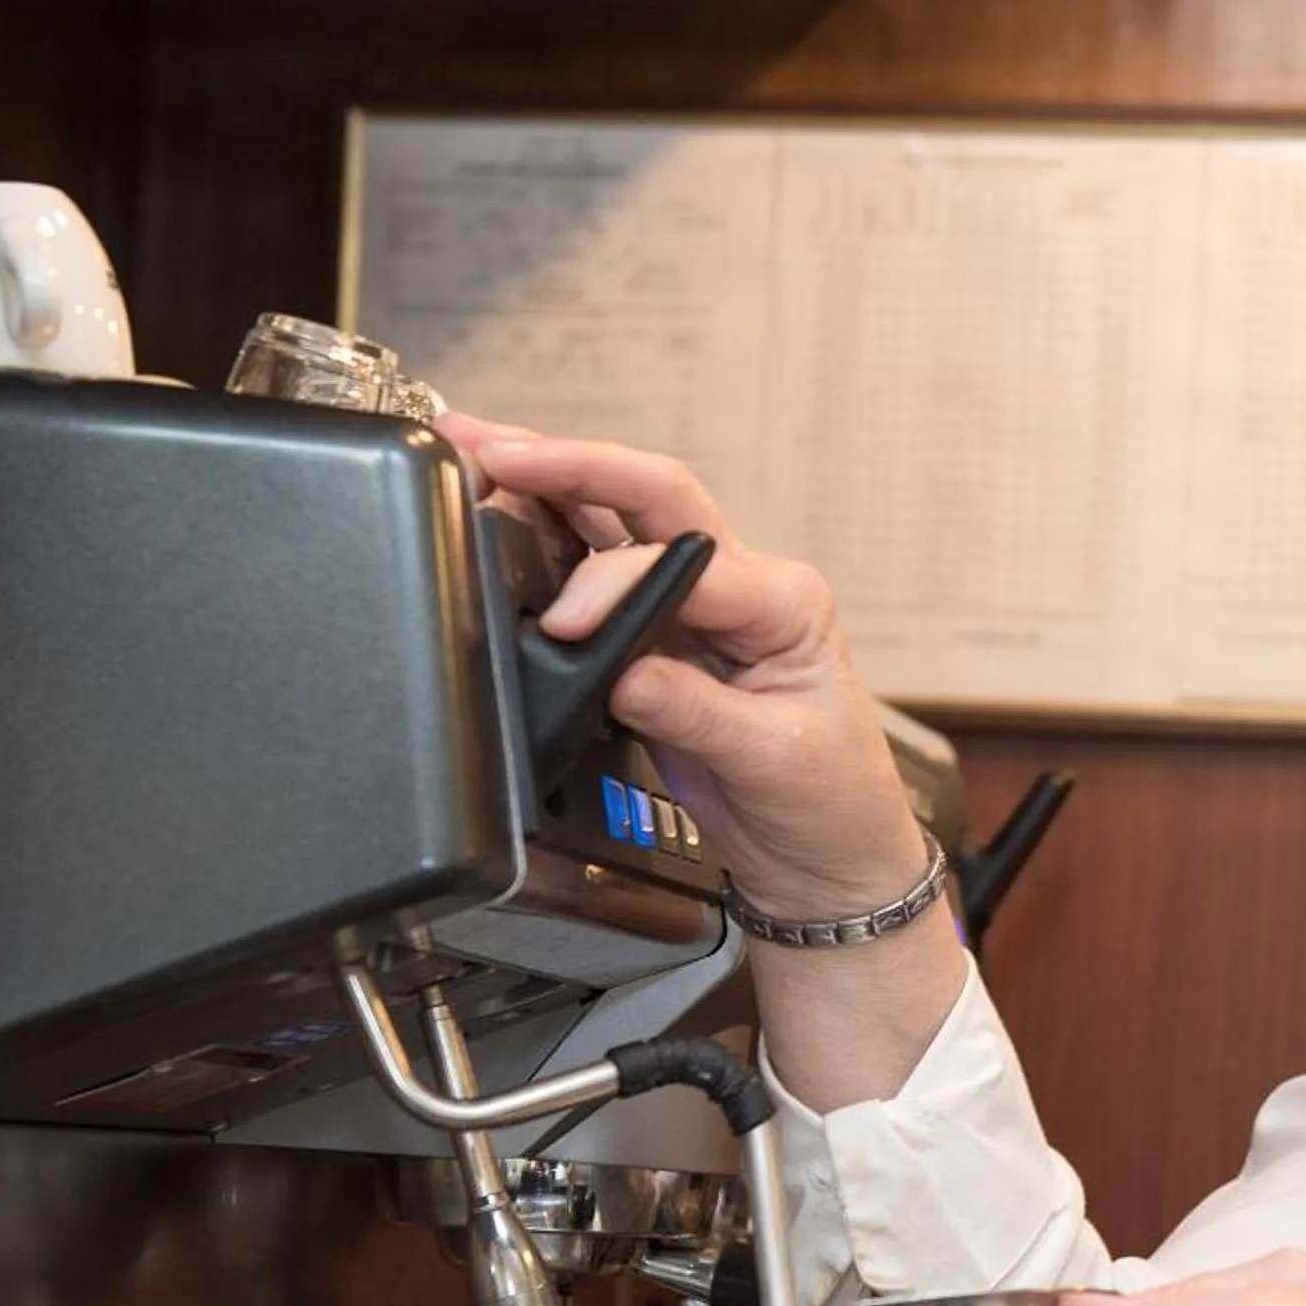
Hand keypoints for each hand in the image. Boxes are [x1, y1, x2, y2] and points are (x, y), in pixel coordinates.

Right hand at [434, 414, 923, 914]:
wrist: (830, 858)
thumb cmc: (830, 803)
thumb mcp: (772, 758)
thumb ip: (691, 709)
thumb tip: (618, 671)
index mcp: (782, 601)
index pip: (679, 555)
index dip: (609, 579)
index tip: (562, 623)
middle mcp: (741, 587)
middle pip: (647, 497)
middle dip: (565, 464)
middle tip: (484, 446)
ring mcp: (697, 610)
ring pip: (616, 522)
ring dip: (547, 486)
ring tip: (474, 456)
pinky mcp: (662, 642)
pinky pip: (599, 576)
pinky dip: (546, 543)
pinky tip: (501, 520)